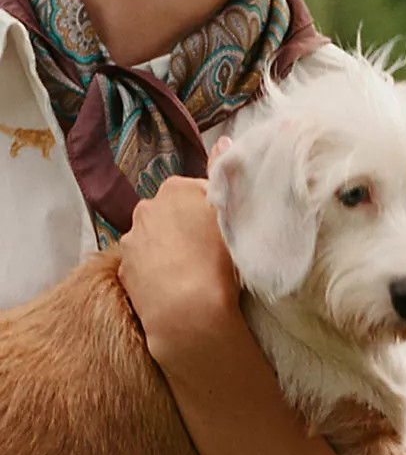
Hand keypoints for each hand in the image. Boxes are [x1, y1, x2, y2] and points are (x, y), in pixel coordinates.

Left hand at [116, 149, 241, 372]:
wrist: (189, 314)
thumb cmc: (221, 262)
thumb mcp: (232, 213)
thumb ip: (225, 174)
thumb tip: (223, 140)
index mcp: (176, 189)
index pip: (200, 193)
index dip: (217, 213)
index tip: (229, 233)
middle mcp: (147, 208)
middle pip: (174, 214)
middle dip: (189, 228)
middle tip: (212, 254)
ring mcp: (131, 240)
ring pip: (157, 239)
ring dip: (171, 250)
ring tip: (191, 274)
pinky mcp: (124, 270)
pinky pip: (146, 266)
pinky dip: (157, 273)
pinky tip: (175, 288)